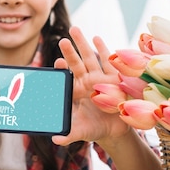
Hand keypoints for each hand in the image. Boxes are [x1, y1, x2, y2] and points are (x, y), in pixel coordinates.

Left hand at [52, 26, 130, 144]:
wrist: (115, 130)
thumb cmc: (94, 128)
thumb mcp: (81, 132)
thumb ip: (68, 134)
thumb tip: (55, 140)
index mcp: (76, 91)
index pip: (66, 77)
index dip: (61, 69)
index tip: (57, 62)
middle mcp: (87, 81)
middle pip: (76, 63)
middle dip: (70, 51)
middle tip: (62, 40)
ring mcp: (100, 78)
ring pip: (90, 58)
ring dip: (83, 44)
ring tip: (74, 30)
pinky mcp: (114, 79)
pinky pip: (108, 62)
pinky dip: (103, 50)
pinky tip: (97, 38)